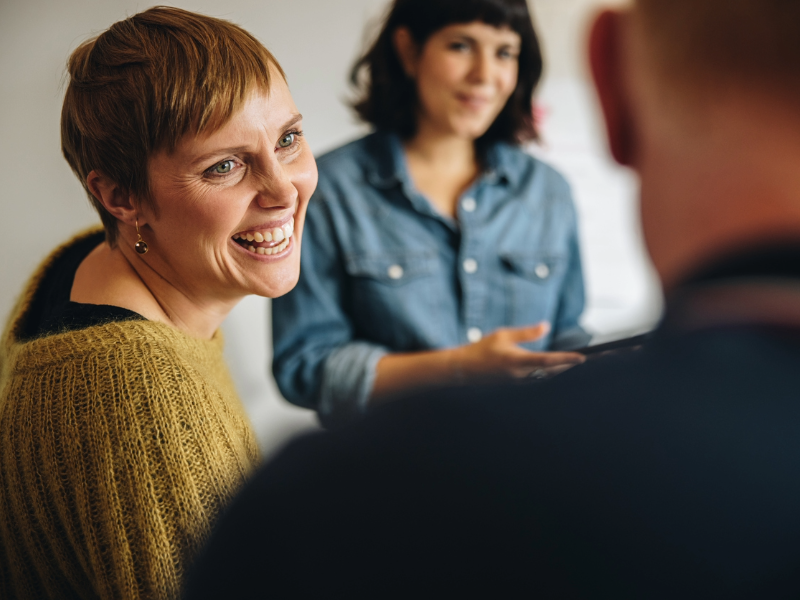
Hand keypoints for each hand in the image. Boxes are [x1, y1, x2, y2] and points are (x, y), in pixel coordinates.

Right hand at [449, 322, 585, 382]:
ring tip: (574, 364)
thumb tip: (546, 326)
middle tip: (585, 360)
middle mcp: (520, 374)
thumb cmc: (482, 349)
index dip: (567, 359)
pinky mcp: (516, 384)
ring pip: (546, 377)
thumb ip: (526, 333)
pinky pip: (538, 380)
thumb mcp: (503, 335)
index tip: (582, 357)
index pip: (548, 361)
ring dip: (560, 371)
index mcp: (517, 361)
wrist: (464, 369)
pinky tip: (555, 369)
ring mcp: (519, 382)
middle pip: (552, 372)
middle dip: (569, 366)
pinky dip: (549, 374)